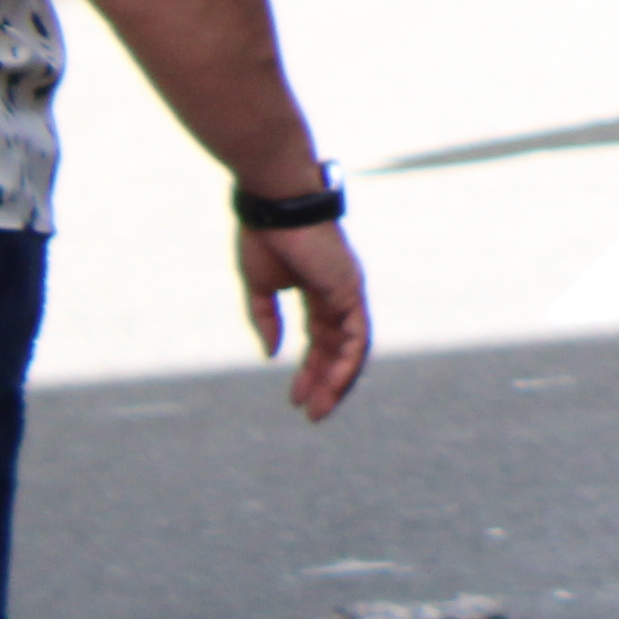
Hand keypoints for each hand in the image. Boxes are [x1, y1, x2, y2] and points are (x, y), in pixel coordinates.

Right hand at [240, 220, 367, 422]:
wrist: (275, 204)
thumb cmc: (265, 236)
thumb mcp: (260, 288)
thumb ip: (267, 320)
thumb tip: (272, 354)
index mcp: (317, 292)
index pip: (321, 339)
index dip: (309, 369)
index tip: (294, 398)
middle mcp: (338, 294)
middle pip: (338, 348)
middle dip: (324, 383)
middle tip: (311, 413)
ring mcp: (348, 292)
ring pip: (352, 348)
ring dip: (337, 381)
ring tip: (319, 409)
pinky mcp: (351, 290)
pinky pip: (358, 335)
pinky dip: (348, 363)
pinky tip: (332, 385)